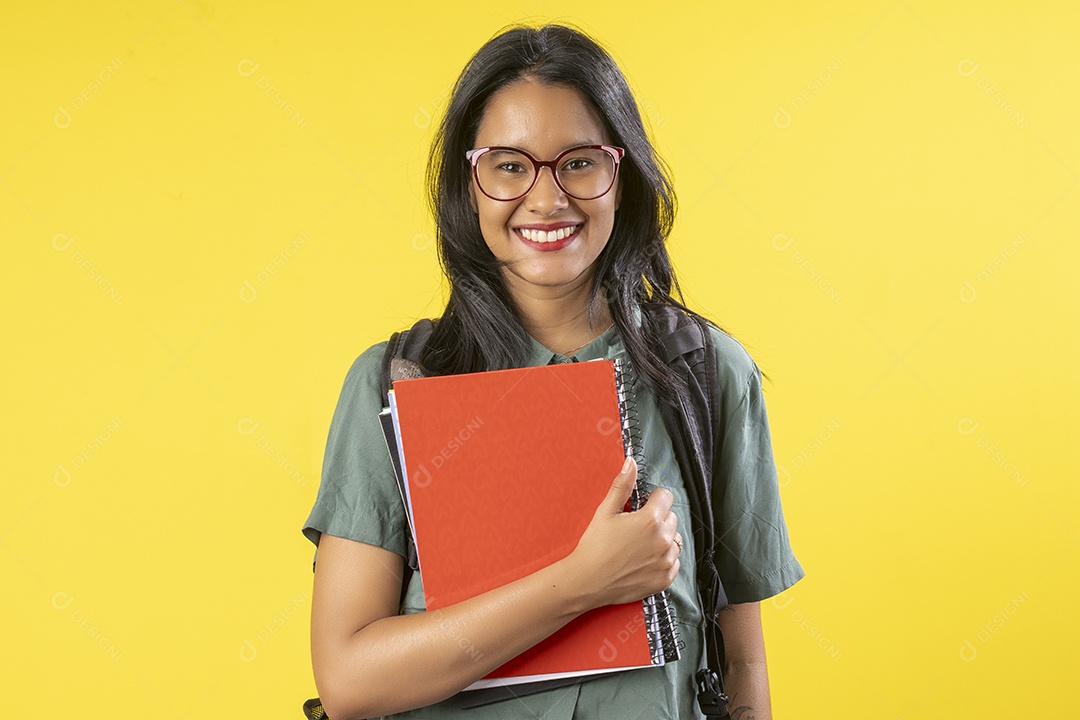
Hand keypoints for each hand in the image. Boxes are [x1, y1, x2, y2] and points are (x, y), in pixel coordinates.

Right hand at [563, 457, 680, 609]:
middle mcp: (663, 540)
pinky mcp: (665, 579)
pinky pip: (674, 562)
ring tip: (640, 545)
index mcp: (650, 520)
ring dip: (663, 539)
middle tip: (636, 528)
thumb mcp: (605, 511)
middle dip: (657, 519)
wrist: (587, 581)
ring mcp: (666, 561)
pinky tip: (644, 560)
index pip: (666, 496)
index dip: (652, 499)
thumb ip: (622, 485)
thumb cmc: (595, 546)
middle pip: (671, 518)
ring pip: (675, 540)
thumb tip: (631, 463)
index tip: (640, 507)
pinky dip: (663, 560)